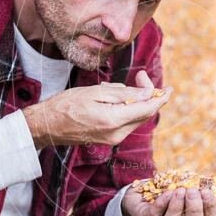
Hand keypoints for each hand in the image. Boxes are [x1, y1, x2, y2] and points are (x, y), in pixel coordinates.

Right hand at [22, 70, 170, 148]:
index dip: (161, 97)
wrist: (46, 126)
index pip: (148, 109)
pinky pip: (126, 122)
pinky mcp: (109, 140)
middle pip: (144, 114)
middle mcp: (117, 134)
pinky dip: (128, 109)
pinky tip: (116, 98)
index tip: (169, 88)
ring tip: (123, 85)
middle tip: (141, 75)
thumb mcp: (96, 92)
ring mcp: (113, 139)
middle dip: (148, 94)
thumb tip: (147, 93)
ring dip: (137, 101)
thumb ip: (124, 94)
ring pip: (136, 118)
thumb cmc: (66, 105)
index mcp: (114, 120)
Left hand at [121, 182, 215, 215]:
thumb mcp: (194, 187)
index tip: (207, 191)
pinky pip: (155, 215)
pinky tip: (168, 192)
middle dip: (194, 208)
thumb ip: (211, 193)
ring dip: (177, 206)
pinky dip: (163, 203)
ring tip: (180, 190)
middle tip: (192, 191)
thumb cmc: (174, 189)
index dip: (210, 207)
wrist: (145, 189)